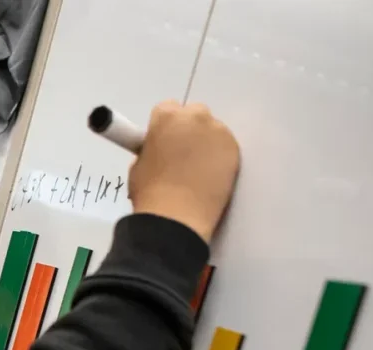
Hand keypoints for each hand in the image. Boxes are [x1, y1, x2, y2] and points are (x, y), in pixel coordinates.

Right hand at [129, 100, 239, 242]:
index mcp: (166, 117)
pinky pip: (224, 146)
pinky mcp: (233, 149)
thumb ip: (151, 148)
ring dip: (205, 142)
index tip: (164, 142)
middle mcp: (194, 117)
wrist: (176, 217)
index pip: (167, 108)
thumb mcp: (138, 165)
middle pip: (194, 113)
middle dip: (188, 130)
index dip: (165, 127)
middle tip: (181, 155)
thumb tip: (160, 150)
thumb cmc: (151, 193)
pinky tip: (209, 175)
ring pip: (212, 130)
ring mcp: (217, 132)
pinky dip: (219, 156)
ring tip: (197, 169)